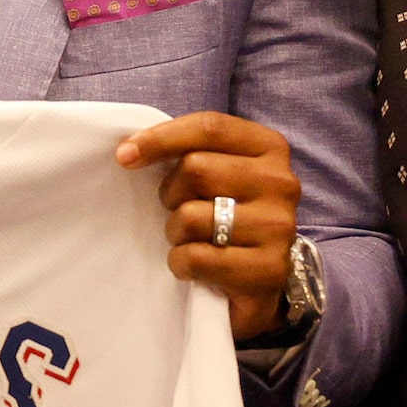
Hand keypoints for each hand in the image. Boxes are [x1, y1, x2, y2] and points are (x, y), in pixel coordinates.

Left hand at [114, 113, 299, 341]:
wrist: (263, 279)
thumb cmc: (230, 217)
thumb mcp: (219, 173)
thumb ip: (190, 152)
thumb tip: (128, 149)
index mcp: (269, 147)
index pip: (210, 128)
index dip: (161, 138)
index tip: (124, 156)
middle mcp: (281, 182)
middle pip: (196, 168)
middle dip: (171, 193)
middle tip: (177, 211)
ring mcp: (279, 226)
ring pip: (192, 216)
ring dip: (176, 233)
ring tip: (190, 240)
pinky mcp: (268, 268)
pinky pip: (197, 258)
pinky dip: (181, 264)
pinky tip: (194, 267)